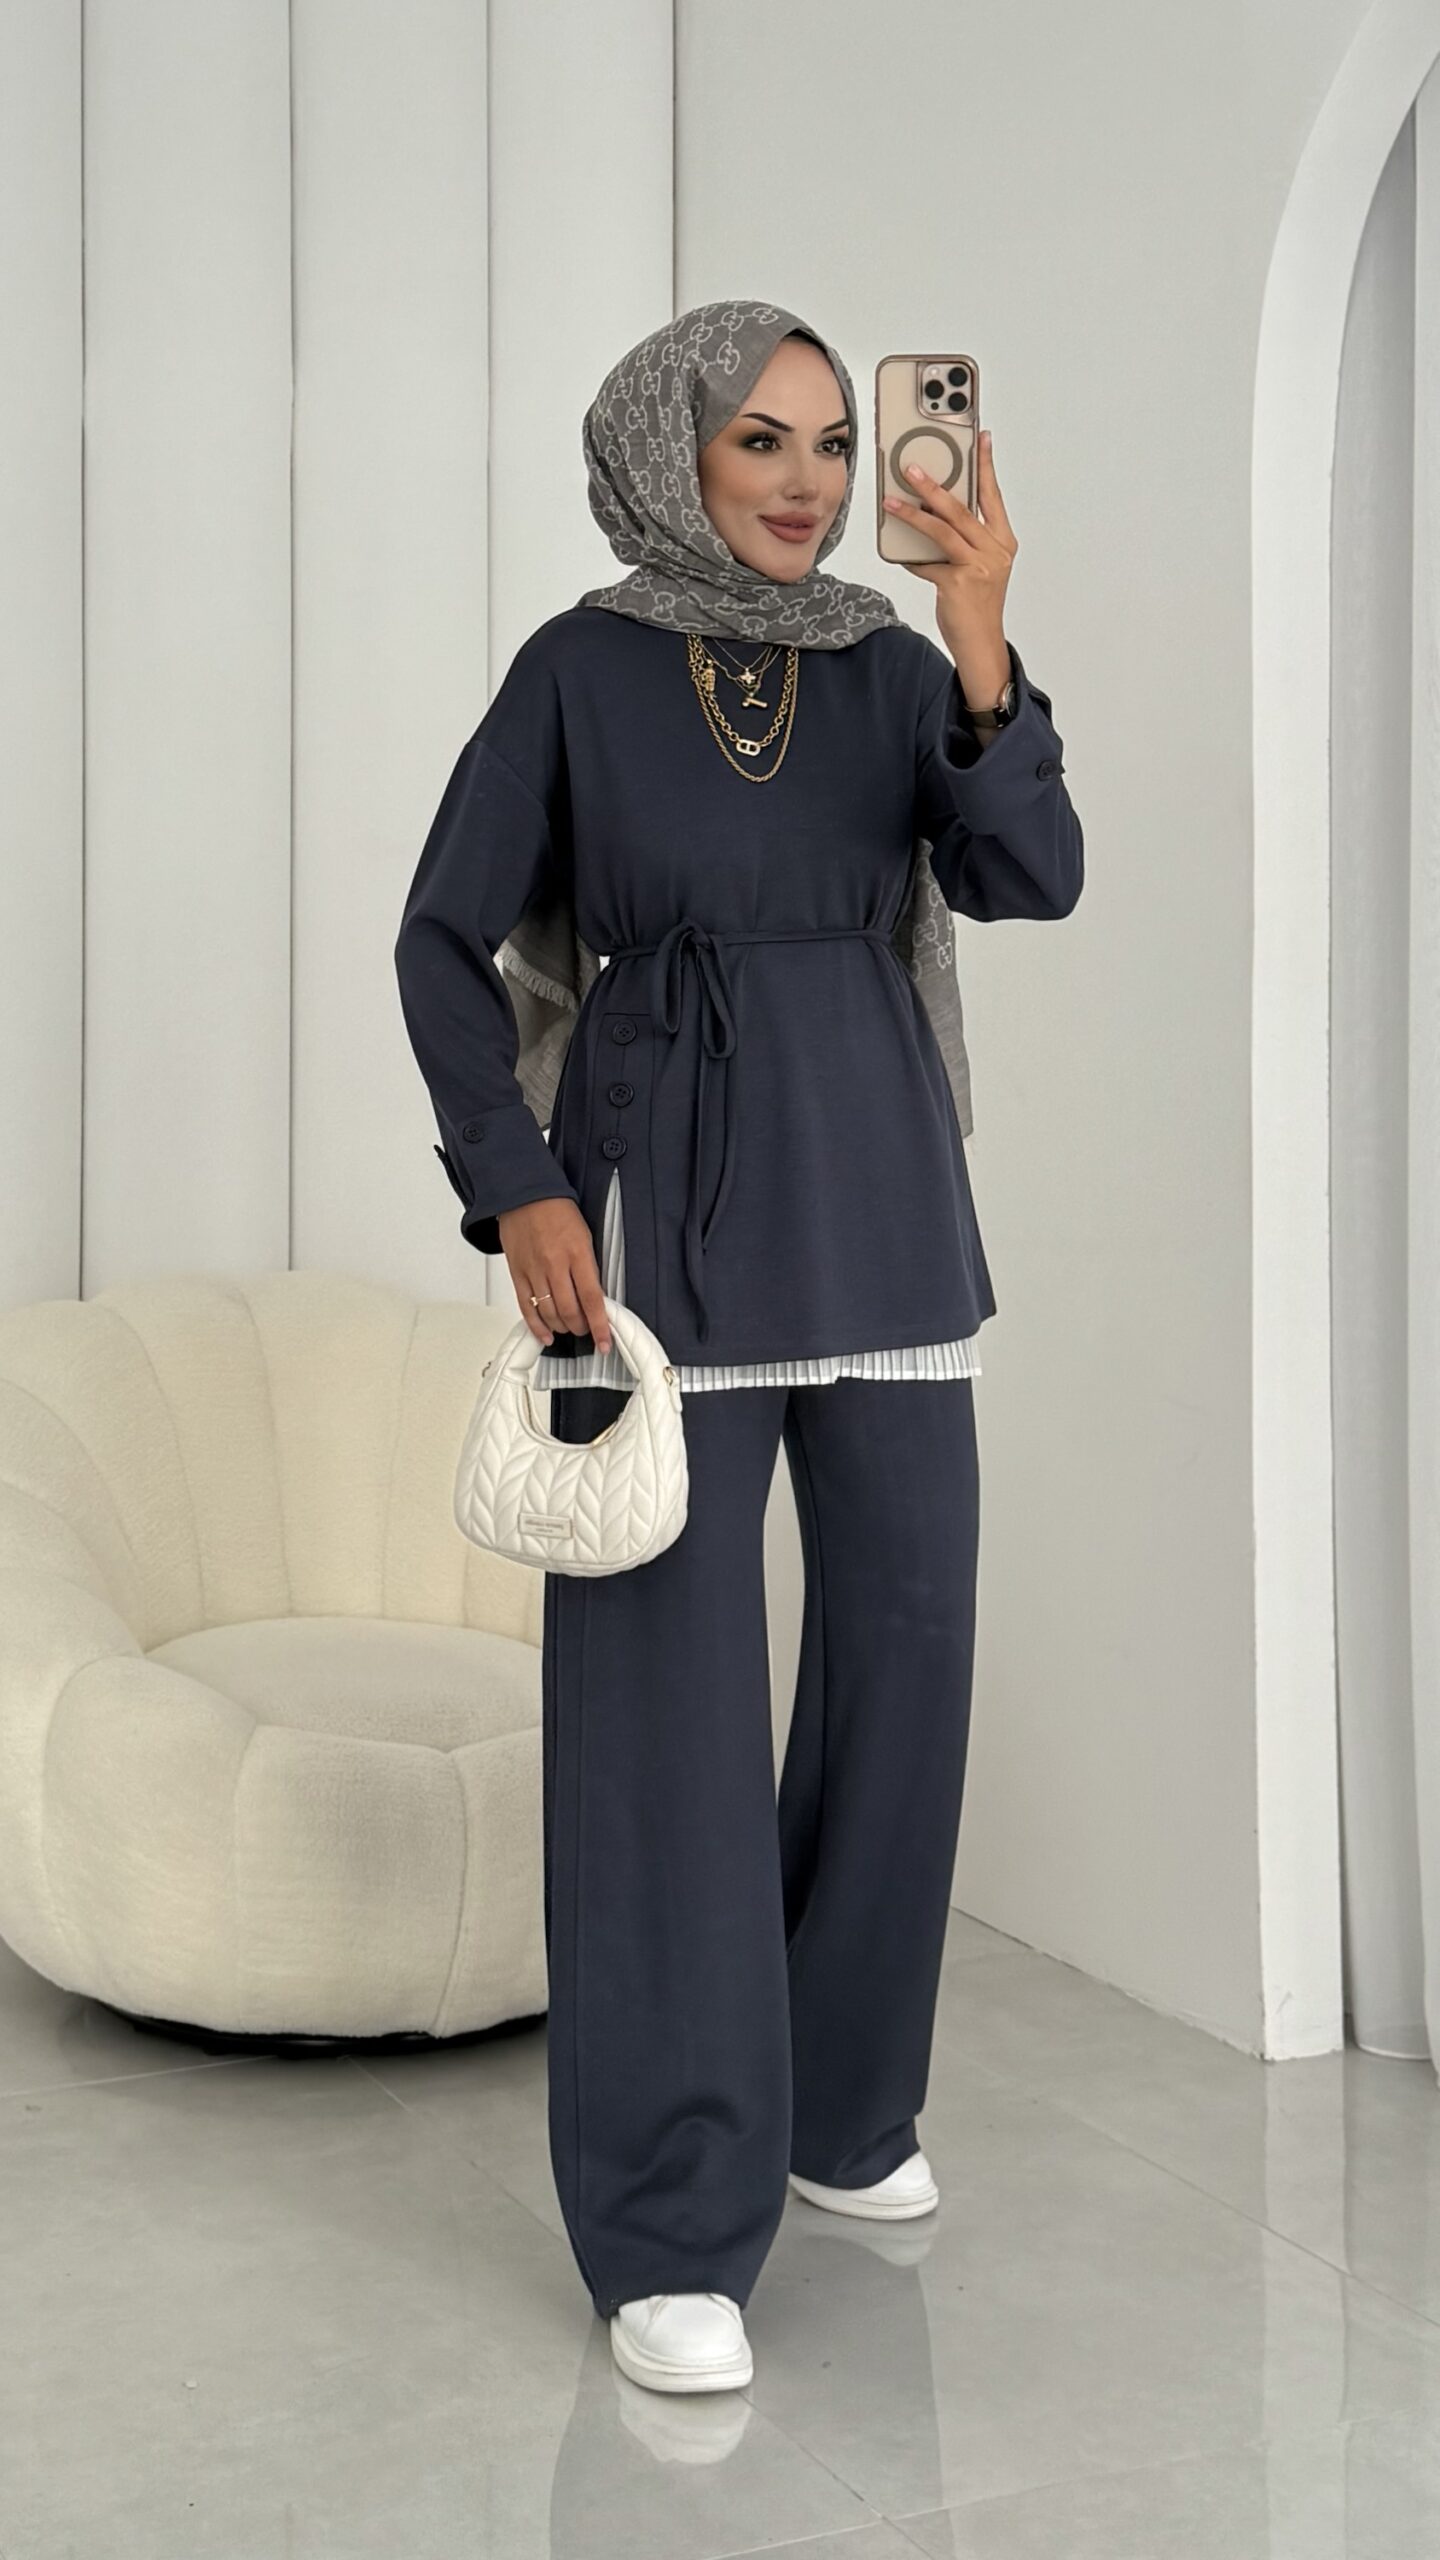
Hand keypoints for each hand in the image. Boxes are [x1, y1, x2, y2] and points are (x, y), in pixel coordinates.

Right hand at [497, 1199, 613, 1351]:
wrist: (524, 1195)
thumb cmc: (556, 1211)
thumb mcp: (584, 1235)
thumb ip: (589, 1267)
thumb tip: (596, 1297)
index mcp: (577, 1254)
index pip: (592, 1298)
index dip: (600, 1325)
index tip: (604, 1342)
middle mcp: (555, 1265)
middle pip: (570, 1311)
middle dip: (582, 1327)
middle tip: (587, 1329)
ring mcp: (534, 1271)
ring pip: (549, 1313)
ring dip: (563, 1327)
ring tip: (570, 1327)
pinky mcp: (517, 1274)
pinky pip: (526, 1308)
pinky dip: (537, 1326)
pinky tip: (546, 1335)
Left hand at [882, 426, 1016, 710]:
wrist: (980, 644)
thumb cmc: (977, 604)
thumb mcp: (977, 566)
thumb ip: (962, 540)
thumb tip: (929, 514)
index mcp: (1003, 541)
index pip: (993, 495)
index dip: (986, 466)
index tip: (982, 438)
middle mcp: (995, 551)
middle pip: (961, 510)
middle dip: (934, 486)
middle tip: (911, 468)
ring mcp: (979, 568)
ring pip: (942, 531)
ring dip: (914, 513)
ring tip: (892, 500)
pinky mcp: (958, 585)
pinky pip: (927, 563)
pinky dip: (910, 556)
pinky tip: (896, 548)